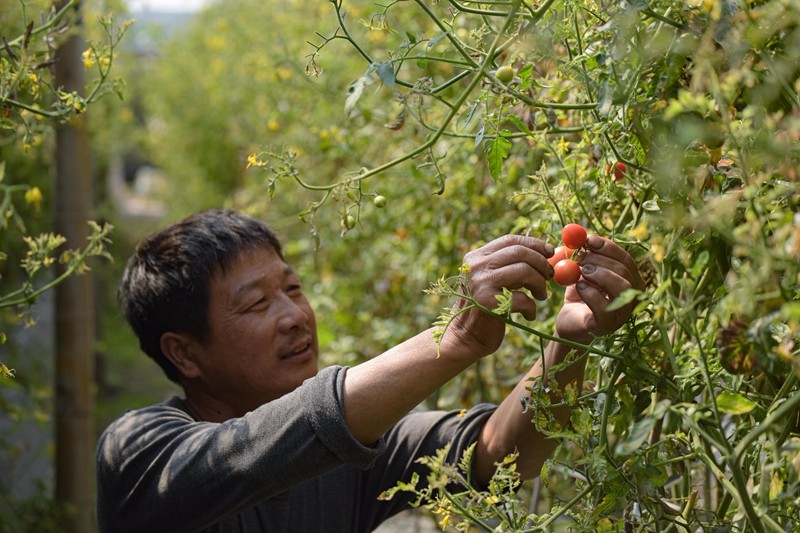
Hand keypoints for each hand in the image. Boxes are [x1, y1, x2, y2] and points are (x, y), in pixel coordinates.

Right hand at [442, 235, 553, 359]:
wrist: (464, 337)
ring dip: (539, 284)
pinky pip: (522, 299)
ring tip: (541, 296)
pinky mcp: (487, 303)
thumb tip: (547, 252)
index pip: (510, 241)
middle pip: (519, 252)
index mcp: (476, 257)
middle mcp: (476, 266)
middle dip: (541, 263)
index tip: (550, 252)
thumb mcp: (492, 280)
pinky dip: (531, 307)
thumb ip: (510, 265)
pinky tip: (529, 315)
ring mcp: (480, 283)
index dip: (534, 244)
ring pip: (524, 271)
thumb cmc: (485, 308)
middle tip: (549, 276)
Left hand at [556, 235, 644, 342]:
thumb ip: (579, 254)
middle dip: (600, 260)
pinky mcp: (608, 326)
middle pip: (624, 270)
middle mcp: (632, 296)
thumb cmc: (579, 294)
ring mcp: (622, 312)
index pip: (625, 259)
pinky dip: (591, 294)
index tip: (588, 239)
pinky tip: (579, 288)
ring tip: (581, 273)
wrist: (568, 322)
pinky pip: (605, 308)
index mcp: (629, 279)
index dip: (608, 247)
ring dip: (600, 275)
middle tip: (580, 258)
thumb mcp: (578, 270)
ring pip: (622, 288)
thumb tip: (574, 236)